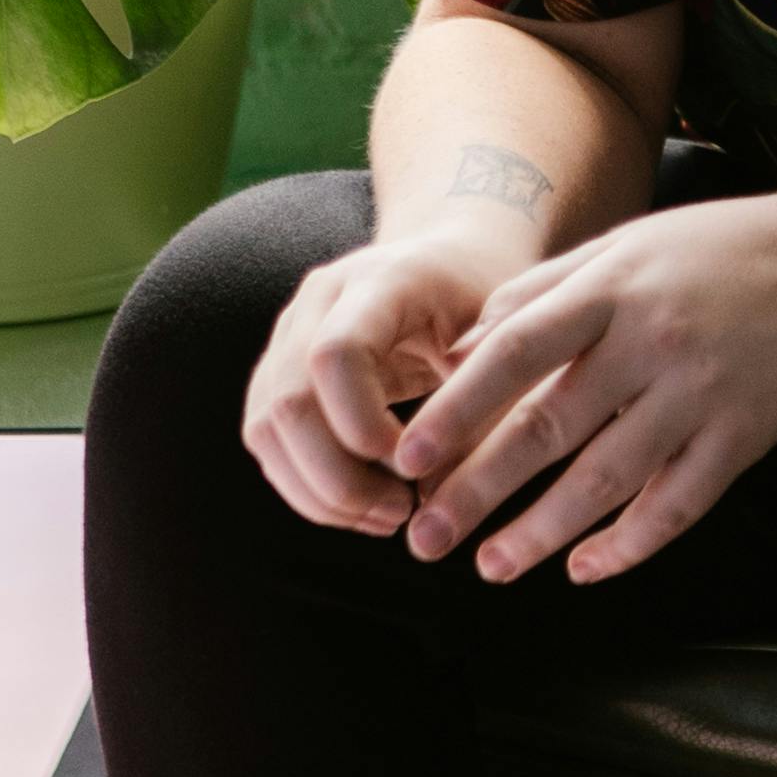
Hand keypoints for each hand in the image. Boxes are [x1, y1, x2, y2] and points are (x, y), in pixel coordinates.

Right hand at [240, 231, 518, 534]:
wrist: (454, 260)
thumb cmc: (488, 300)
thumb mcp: (510, 337)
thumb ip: (485, 402)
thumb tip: (441, 494)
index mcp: (381, 280)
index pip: (334, 354)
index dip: (360, 425)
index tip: (413, 465)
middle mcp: (319, 301)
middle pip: (288, 403)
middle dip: (340, 479)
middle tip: (403, 511)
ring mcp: (289, 334)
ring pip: (266, 430)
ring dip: (320, 494)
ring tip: (390, 516)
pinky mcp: (279, 372)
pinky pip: (268, 442)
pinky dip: (310, 488)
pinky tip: (365, 506)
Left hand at [391, 196, 776, 586]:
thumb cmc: (709, 255)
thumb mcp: (621, 248)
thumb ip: (539, 294)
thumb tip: (455, 352)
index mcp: (611, 290)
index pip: (516, 352)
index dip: (459, 408)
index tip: (409, 457)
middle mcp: (652, 342)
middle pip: (550, 428)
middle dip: (479, 490)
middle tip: (426, 538)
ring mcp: (700, 395)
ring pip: (607, 481)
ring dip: (541, 534)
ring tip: (489, 567)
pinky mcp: (742, 439)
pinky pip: (676, 506)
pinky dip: (627, 544)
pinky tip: (584, 568)